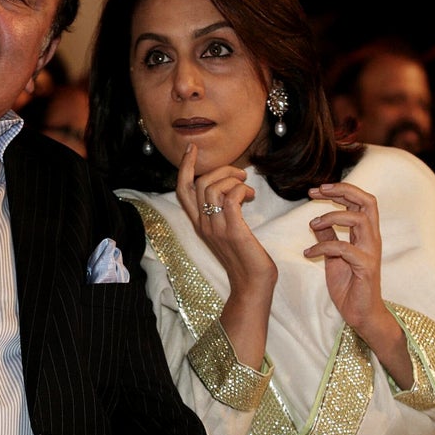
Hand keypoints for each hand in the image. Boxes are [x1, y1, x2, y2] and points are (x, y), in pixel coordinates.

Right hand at [176, 144, 275, 292]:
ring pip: (213, 187)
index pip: (182, 190)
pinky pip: (231, 199)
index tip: (192, 148)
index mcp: (199, 223)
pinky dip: (241, 190)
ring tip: (248, 188)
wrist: (252, 286)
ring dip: (233, 179)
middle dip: (220, 169)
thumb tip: (231, 190)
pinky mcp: (233, 231)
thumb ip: (223, 213)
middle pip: (197, 183)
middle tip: (240, 174)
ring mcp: (216, 228)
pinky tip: (250, 197)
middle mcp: (203, 224)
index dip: (184, 166)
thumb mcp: (228, 232)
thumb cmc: (245, 259)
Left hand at [304, 182, 384, 328]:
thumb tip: (315, 221)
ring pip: (360, 220)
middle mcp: (372, 239)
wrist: (361, 314)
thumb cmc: (349, 285)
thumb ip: (328, 238)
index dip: (341, 191)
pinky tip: (309, 252)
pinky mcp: (365, 268)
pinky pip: (344, 248)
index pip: (361, 202)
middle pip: (368, 202)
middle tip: (318, 191)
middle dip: (342, 191)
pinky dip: (323, 246)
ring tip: (312, 224)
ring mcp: (371, 253)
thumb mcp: (333, 257)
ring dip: (331, 217)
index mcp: (366, 234)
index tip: (317, 190)